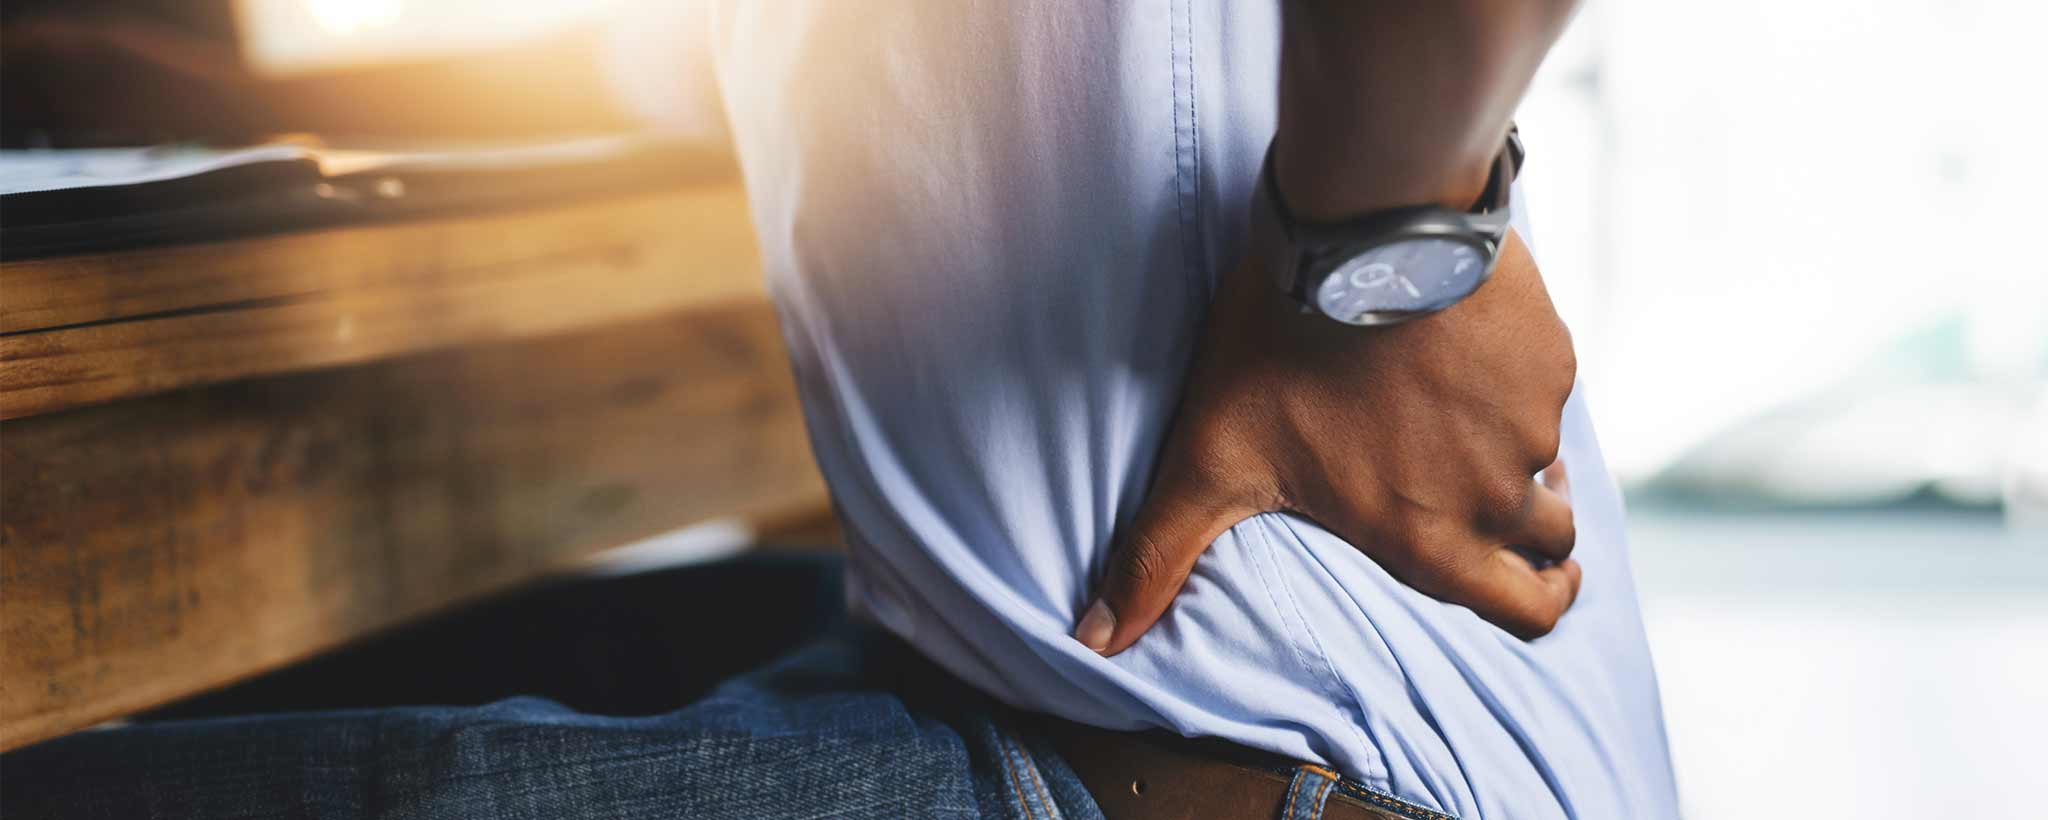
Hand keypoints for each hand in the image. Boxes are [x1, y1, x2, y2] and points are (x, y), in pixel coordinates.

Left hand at [1074, 230, 1580, 653]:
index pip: (1529, 613)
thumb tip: (1092, 643)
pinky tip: (1467, 354)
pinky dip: (1520, 383)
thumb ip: (1158, 557)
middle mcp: (1498, 496)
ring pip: (1551, 461)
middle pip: (1553, 545)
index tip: (1531, 588)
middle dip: (1538, 540)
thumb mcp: (1210, 459)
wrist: (1360, 226)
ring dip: (1523, 455)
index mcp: (1432, 541)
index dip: (1536, 605)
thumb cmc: (1281, 349)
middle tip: (1503, 508)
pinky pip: (1549, 386)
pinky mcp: (1550, 353)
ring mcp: (1534, 423)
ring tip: (1464, 421)